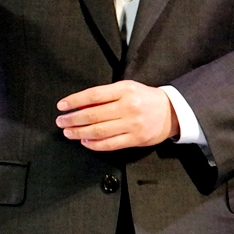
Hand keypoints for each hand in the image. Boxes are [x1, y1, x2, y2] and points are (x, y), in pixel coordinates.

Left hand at [55, 80, 179, 151]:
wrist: (172, 112)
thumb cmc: (145, 98)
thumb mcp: (127, 88)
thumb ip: (106, 95)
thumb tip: (80, 104)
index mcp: (124, 90)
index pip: (93, 95)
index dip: (75, 100)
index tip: (62, 105)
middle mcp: (128, 107)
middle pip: (93, 114)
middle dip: (73, 119)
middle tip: (60, 121)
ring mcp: (132, 124)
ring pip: (99, 131)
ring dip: (80, 132)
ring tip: (69, 132)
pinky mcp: (136, 139)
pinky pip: (111, 144)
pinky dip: (95, 144)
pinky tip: (85, 142)